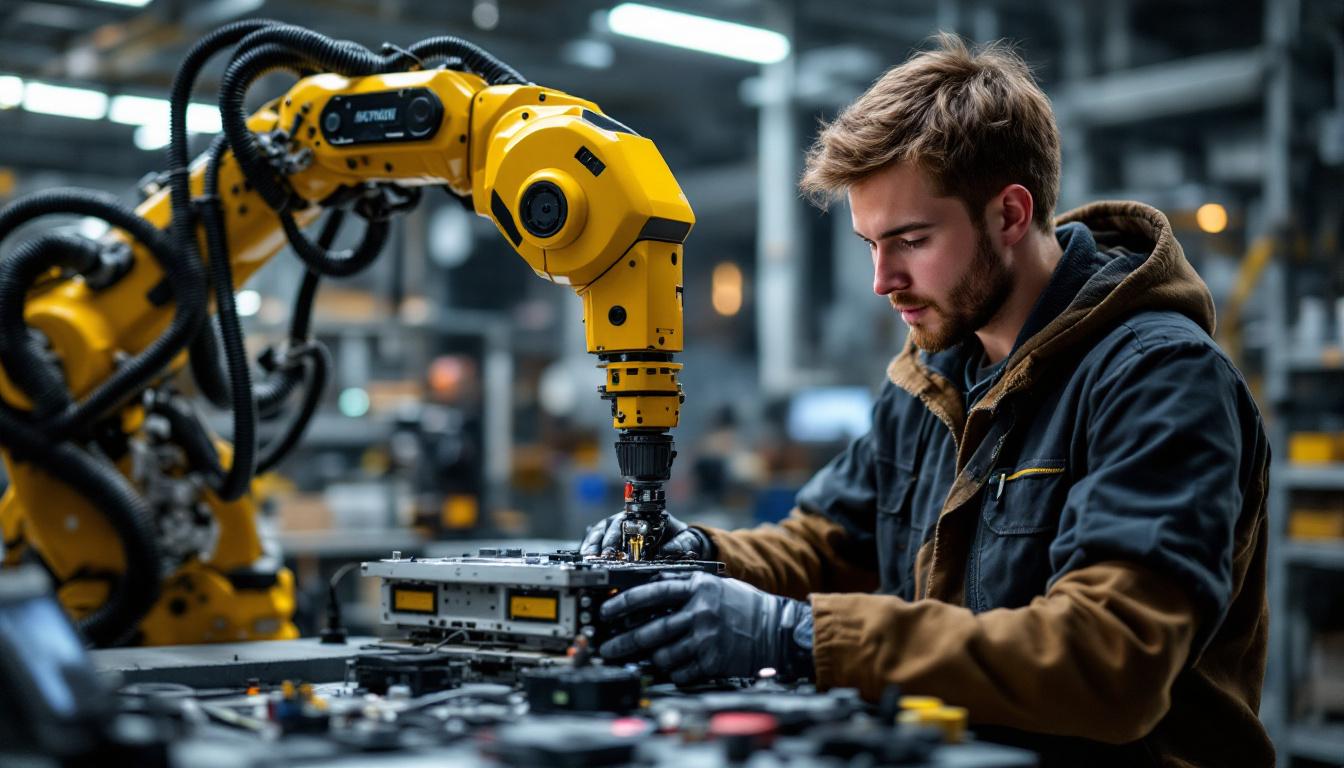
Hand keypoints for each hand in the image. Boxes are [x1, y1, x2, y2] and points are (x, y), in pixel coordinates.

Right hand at [579, 511, 712, 558]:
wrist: (680, 546)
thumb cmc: (681, 541)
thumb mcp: (686, 540)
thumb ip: (680, 544)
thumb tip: (667, 551)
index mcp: (648, 516)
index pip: (633, 520)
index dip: (624, 533)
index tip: (618, 547)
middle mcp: (630, 519)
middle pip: (613, 525)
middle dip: (606, 541)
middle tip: (603, 556)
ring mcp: (618, 528)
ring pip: (601, 530)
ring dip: (594, 544)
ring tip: (589, 557)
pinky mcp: (610, 539)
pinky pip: (596, 539)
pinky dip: (589, 546)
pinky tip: (585, 556)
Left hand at [598, 571, 813, 684]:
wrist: (777, 630)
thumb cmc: (744, 606)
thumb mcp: (715, 585)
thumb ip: (684, 586)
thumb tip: (648, 587)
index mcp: (698, 588)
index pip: (653, 592)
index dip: (624, 602)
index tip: (605, 610)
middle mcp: (700, 612)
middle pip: (652, 630)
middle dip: (624, 642)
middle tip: (607, 648)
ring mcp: (706, 638)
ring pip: (663, 654)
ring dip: (650, 659)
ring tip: (643, 660)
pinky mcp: (713, 661)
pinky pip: (681, 672)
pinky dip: (672, 672)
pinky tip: (671, 669)